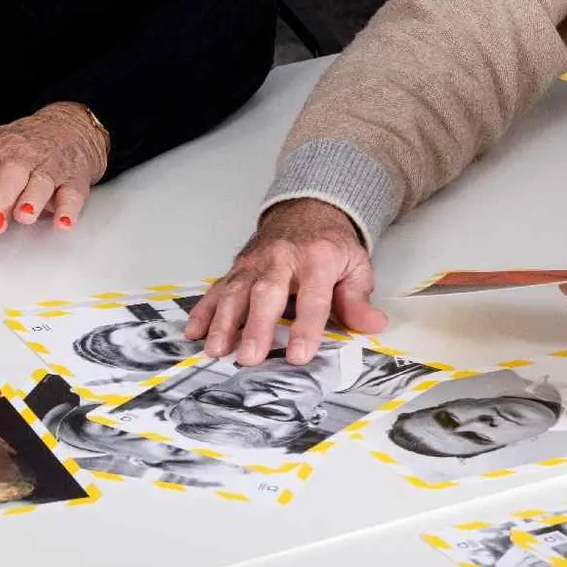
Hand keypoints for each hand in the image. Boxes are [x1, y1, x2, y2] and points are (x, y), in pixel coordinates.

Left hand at [0, 103, 106, 232]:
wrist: (67, 127)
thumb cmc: (18, 147)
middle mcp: (21, 158)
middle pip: (10, 175)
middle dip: (0, 198)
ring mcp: (49, 168)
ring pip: (41, 182)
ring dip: (32, 199)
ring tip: (24, 216)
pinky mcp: (74, 180)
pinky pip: (73, 194)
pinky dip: (69, 209)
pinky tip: (63, 223)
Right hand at [183, 195, 377, 363]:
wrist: (306, 209)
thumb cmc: (330, 246)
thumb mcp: (355, 266)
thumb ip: (358, 299)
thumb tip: (372, 324)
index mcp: (317, 259)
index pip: (313, 297)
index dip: (306, 327)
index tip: (299, 355)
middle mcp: (281, 259)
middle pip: (266, 294)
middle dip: (256, 327)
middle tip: (249, 357)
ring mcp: (254, 263)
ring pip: (235, 292)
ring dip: (223, 323)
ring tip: (216, 350)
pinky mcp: (236, 268)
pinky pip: (216, 289)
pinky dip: (203, 311)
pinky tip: (194, 332)